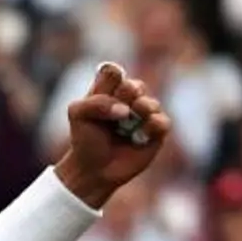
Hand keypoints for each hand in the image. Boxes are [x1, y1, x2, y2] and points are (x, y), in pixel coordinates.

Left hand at [56, 62, 170, 206]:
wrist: (92, 169)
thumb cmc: (85, 139)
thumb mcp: (78, 114)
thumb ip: (96, 102)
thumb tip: (126, 109)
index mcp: (108, 90)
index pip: (115, 71)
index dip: (112, 78)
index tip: (102, 92)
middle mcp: (129, 100)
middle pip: (135, 85)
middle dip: (126, 95)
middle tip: (118, 112)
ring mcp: (143, 116)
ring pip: (151, 103)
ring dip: (141, 109)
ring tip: (128, 121)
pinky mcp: (156, 133)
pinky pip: (163, 122)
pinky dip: (153, 125)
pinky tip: (140, 136)